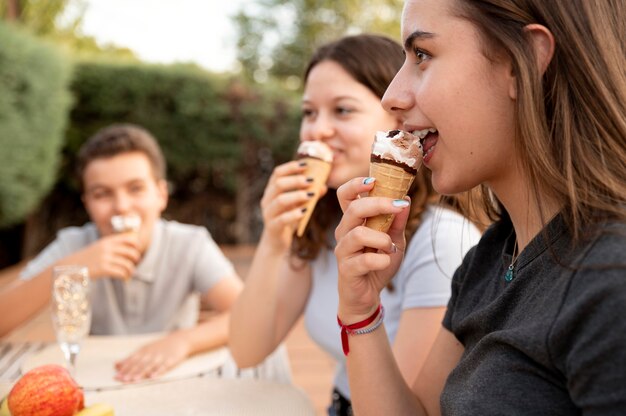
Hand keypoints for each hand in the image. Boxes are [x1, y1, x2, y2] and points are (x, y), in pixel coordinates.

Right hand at [63, 233, 140, 279]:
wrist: (68, 267)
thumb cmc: (86, 258)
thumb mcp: (99, 247)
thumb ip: (112, 245)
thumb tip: (131, 244)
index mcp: (107, 241)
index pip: (129, 239)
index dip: (136, 245)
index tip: (135, 251)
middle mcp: (107, 248)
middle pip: (132, 252)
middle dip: (136, 260)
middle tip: (133, 264)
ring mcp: (105, 258)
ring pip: (128, 264)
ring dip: (131, 271)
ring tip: (129, 274)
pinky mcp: (103, 269)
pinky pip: (121, 272)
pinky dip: (125, 277)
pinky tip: (124, 279)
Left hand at [114, 333, 190, 381]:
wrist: (179, 340)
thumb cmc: (159, 347)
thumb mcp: (144, 349)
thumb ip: (130, 358)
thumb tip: (116, 365)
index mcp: (144, 350)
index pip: (132, 360)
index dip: (124, 368)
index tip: (116, 376)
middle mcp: (151, 353)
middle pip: (139, 364)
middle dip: (130, 372)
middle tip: (122, 379)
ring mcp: (161, 356)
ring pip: (150, 366)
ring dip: (141, 373)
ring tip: (134, 380)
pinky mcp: (171, 360)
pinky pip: (164, 367)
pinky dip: (158, 372)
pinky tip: (153, 377)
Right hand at [260, 160, 326, 251]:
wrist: (276, 242)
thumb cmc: (288, 219)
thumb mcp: (298, 205)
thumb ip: (308, 195)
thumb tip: (323, 186)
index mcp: (272, 191)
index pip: (277, 173)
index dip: (291, 167)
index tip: (306, 165)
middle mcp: (267, 200)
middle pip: (278, 184)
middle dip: (296, 180)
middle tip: (311, 181)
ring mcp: (268, 213)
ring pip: (279, 200)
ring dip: (297, 196)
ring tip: (310, 195)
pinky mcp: (273, 227)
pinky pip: (282, 219)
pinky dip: (294, 214)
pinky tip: (305, 212)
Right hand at [334, 177, 409, 321]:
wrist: (368, 294)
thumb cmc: (378, 262)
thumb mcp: (394, 240)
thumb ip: (398, 221)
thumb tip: (405, 198)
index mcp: (353, 220)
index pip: (345, 195)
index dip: (356, 184)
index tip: (374, 181)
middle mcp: (344, 231)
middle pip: (354, 209)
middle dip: (379, 204)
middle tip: (399, 206)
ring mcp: (343, 250)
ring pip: (359, 234)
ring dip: (382, 239)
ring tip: (391, 247)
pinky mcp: (346, 269)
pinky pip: (365, 259)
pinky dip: (381, 259)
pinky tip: (386, 261)